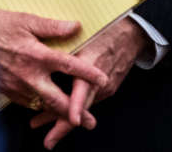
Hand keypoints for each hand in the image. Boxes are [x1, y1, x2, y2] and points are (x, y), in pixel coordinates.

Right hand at [0, 10, 108, 123]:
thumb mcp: (24, 20)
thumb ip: (51, 26)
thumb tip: (75, 26)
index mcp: (38, 56)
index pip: (69, 66)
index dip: (88, 73)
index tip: (102, 79)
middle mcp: (29, 76)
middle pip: (57, 101)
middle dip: (76, 113)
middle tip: (90, 121)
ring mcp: (17, 87)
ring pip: (42, 106)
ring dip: (58, 114)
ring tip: (73, 120)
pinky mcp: (7, 92)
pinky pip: (28, 103)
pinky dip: (39, 108)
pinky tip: (46, 107)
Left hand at [27, 18, 147, 148]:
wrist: (131, 34)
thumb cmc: (105, 30)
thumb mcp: (84, 35)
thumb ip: (66, 48)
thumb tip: (41, 53)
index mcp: (92, 66)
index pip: (84, 90)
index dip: (77, 106)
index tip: (72, 120)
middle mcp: (99, 82)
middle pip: (82, 109)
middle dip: (63, 126)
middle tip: (48, 142)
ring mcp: (104, 88)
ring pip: (83, 108)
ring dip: (62, 117)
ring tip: (39, 124)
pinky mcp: (107, 90)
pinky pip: (88, 101)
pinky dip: (74, 108)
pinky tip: (58, 111)